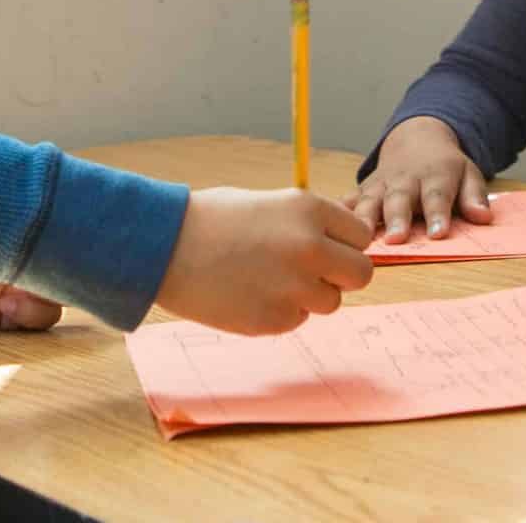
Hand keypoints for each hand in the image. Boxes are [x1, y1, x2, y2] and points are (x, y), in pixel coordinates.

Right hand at [157, 187, 374, 335]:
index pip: (362, 235)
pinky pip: (297, 320)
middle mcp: (310, 248)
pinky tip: (249, 294)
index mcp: (310, 210)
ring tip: (269, 280)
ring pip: (331, 302)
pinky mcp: (275, 320)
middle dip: (342, 275)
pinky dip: (280, 312)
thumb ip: (309, 226)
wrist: (163, 247)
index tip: (328, 247)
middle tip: (314, 273)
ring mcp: (294, 287)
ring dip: (309, 296)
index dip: (345, 244)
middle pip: (362, 274)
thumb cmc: (212, 220)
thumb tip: (341, 247)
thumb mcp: (270, 204)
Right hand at [350, 116, 495, 241]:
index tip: (438, 234)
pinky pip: (349, 199)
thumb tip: (482, 217)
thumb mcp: (468, 174)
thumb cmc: (445, 166)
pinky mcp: (364, 188)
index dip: (438, 215)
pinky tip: (326, 223)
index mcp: (435, 176)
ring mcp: (381, 184)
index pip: (438, 196)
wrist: (417, 138)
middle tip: (396, 238)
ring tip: (359, 238)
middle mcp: (405, 179)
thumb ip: (474, 196)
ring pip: (370, 200)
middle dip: (397, 218)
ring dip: (363, 219)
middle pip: (400, 200)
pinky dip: (338, 210)